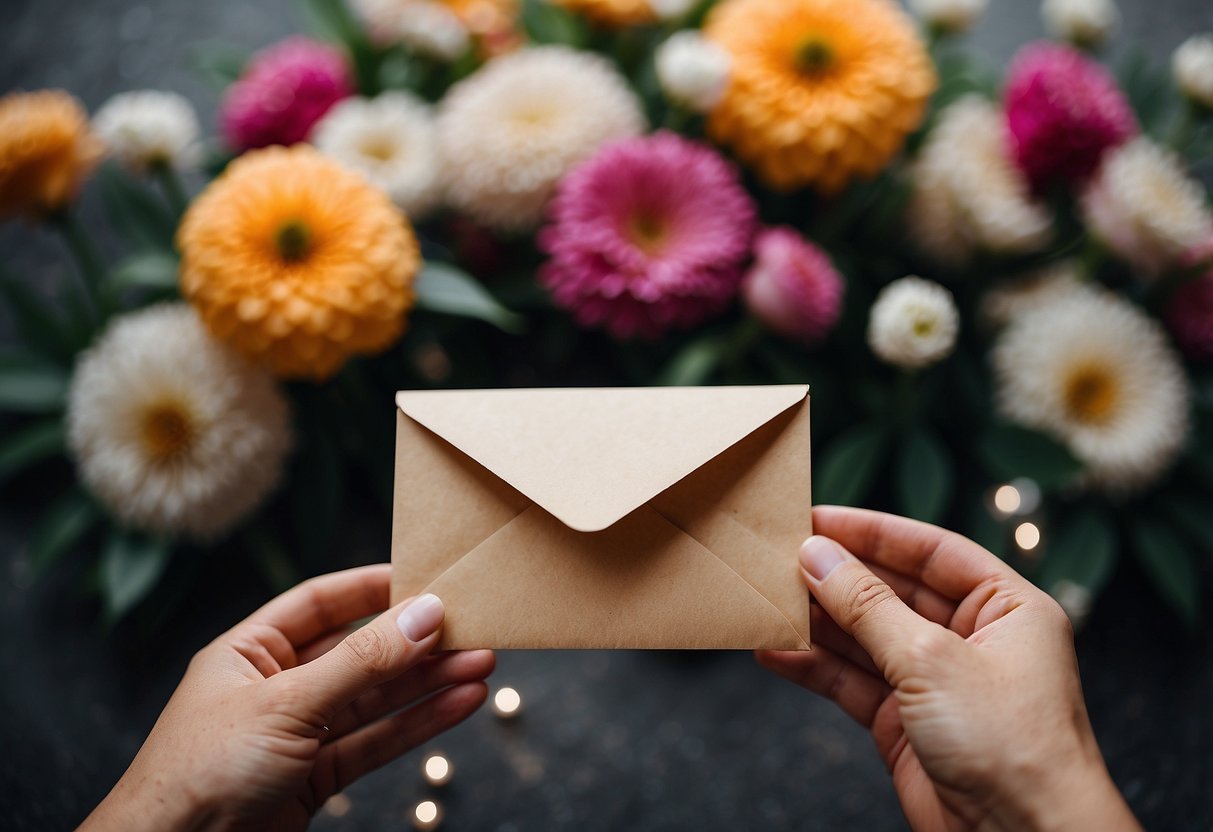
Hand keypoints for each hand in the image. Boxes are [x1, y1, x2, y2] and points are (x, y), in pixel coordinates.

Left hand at [82, 565, 492, 831]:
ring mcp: (299, 734)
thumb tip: (423, 615)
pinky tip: (458, 705)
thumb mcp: (287, 703)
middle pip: (359, 652)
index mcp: (249, 652)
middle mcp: (276, 687)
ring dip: (428, 683)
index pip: (320, 603)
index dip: (372, 587)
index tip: (426, 576)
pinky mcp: (316, 778)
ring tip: (482, 665)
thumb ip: (361, 662)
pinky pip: (376, 742)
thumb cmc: (201, 773)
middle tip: (472, 628)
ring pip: (376, 699)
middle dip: (415, 642)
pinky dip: (418, 725)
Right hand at [757, 507, 1138, 831]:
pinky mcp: (907, 724)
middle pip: (893, 591)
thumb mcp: (931, 659)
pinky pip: (852, 682)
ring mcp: (938, 683)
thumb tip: (818, 557)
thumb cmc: (1013, 748)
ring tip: (767, 602)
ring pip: (866, 637)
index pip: (932, 550)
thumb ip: (867, 606)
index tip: (817, 520)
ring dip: (817, 622)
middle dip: (838, 577)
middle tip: (780, 558)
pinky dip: (813, 668)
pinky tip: (775, 652)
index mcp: (1006, 607)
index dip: (873, 532)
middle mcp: (973, 640)